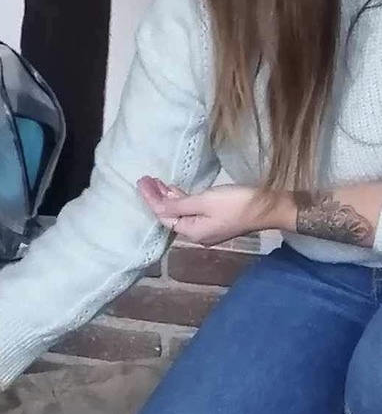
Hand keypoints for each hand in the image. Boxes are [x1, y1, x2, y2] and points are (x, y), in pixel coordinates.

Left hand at [138, 177, 282, 245]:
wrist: (271, 207)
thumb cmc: (238, 203)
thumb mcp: (205, 201)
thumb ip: (180, 204)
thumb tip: (159, 207)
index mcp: (192, 232)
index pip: (164, 216)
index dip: (152, 200)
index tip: (142, 183)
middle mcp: (197, 234)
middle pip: (171, 215)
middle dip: (158, 198)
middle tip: (146, 180)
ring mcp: (207, 228)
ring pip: (182, 212)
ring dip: (169, 197)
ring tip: (156, 183)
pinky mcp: (216, 219)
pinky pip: (193, 210)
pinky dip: (183, 200)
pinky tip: (175, 190)